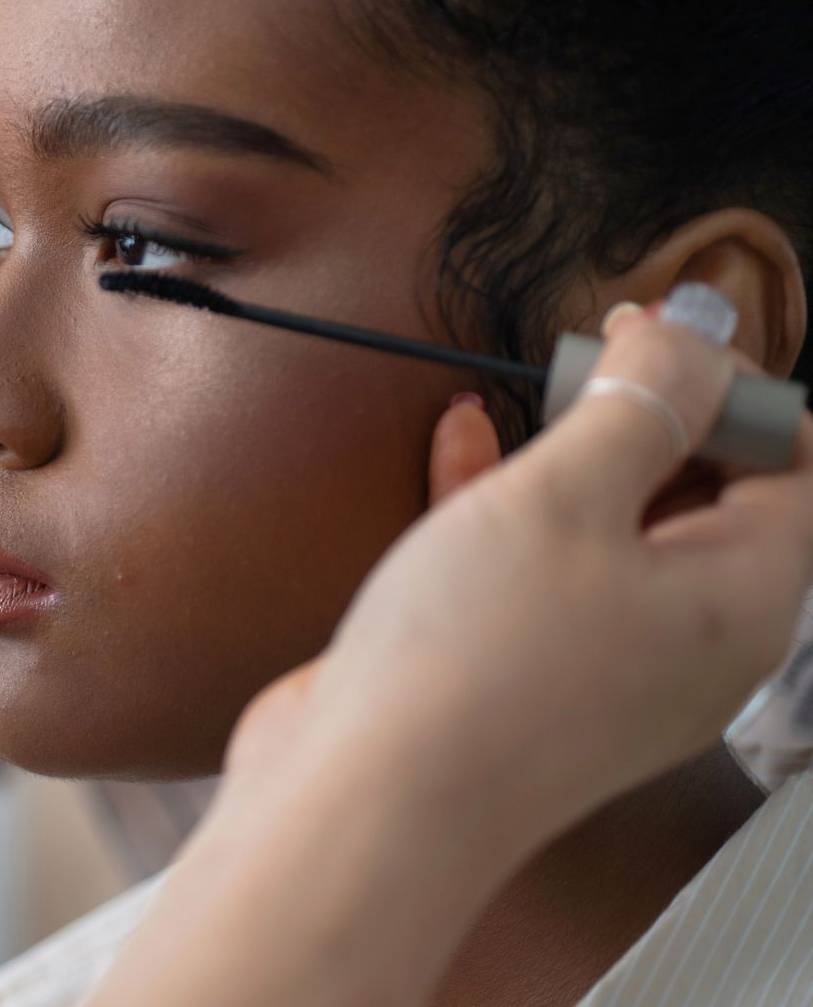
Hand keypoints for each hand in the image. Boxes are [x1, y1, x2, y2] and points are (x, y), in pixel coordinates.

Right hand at [228, 296, 812, 854]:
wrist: (367, 800)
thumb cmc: (472, 668)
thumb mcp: (564, 495)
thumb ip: (641, 403)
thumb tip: (694, 339)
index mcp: (742, 600)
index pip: (794, 465)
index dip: (734, 385)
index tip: (660, 336)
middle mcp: (690, 640)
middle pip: (710, 496)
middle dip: (655, 412)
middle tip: (595, 353)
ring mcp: (607, 665)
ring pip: (619, 528)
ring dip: (578, 451)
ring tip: (534, 386)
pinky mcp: (527, 676)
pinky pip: (544, 569)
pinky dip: (512, 503)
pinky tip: (461, 445)